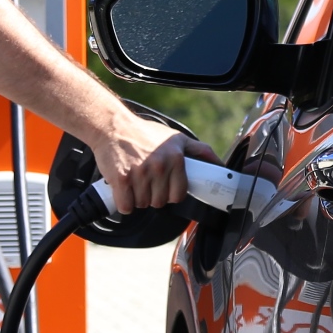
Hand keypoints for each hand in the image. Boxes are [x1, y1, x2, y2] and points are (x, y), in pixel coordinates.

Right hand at [96, 110, 218, 214]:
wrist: (112, 126)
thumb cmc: (143, 133)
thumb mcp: (177, 138)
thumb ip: (200, 151)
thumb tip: (220, 165)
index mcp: (176, 158)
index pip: (179, 195)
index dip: (170, 193)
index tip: (164, 186)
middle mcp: (159, 166)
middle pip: (160, 202)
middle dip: (153, 195)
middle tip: (146, 180)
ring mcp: (140, 173)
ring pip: (143, 205)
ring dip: (137, 198)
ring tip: (135, 181)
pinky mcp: (122, 179)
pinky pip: (126, 206)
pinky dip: (123, 202)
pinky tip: (123, 189)